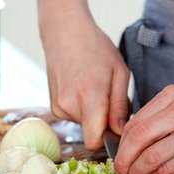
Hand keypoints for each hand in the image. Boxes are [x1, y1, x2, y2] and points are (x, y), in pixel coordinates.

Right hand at [41, 15, 130, 149]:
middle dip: (104, 122)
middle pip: (92, 133)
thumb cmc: (96, 48)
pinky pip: (75, 117)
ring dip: (93, 114)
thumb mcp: (119, 73)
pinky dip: (82, 109)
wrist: (64, 32)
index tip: (118, 128)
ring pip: (84, 125)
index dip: (108, 139)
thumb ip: (120, 106)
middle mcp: (69, 106)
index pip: (95, 141)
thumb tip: (119, 131)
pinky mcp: (53, 107)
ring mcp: (58, 107)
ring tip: (95, 87)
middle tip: (109, 97)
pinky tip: (82, 88)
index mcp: (89, 97)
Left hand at [114, 85, 173, 173]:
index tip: (118, 155)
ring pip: (151, 156)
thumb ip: (159, 116)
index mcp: (172, 95)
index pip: (135, 122)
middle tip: (120, 171)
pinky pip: (168, 168)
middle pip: (138, 138)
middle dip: (123, 159)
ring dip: (137, 171)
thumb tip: (130, 141)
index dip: (121, 143)